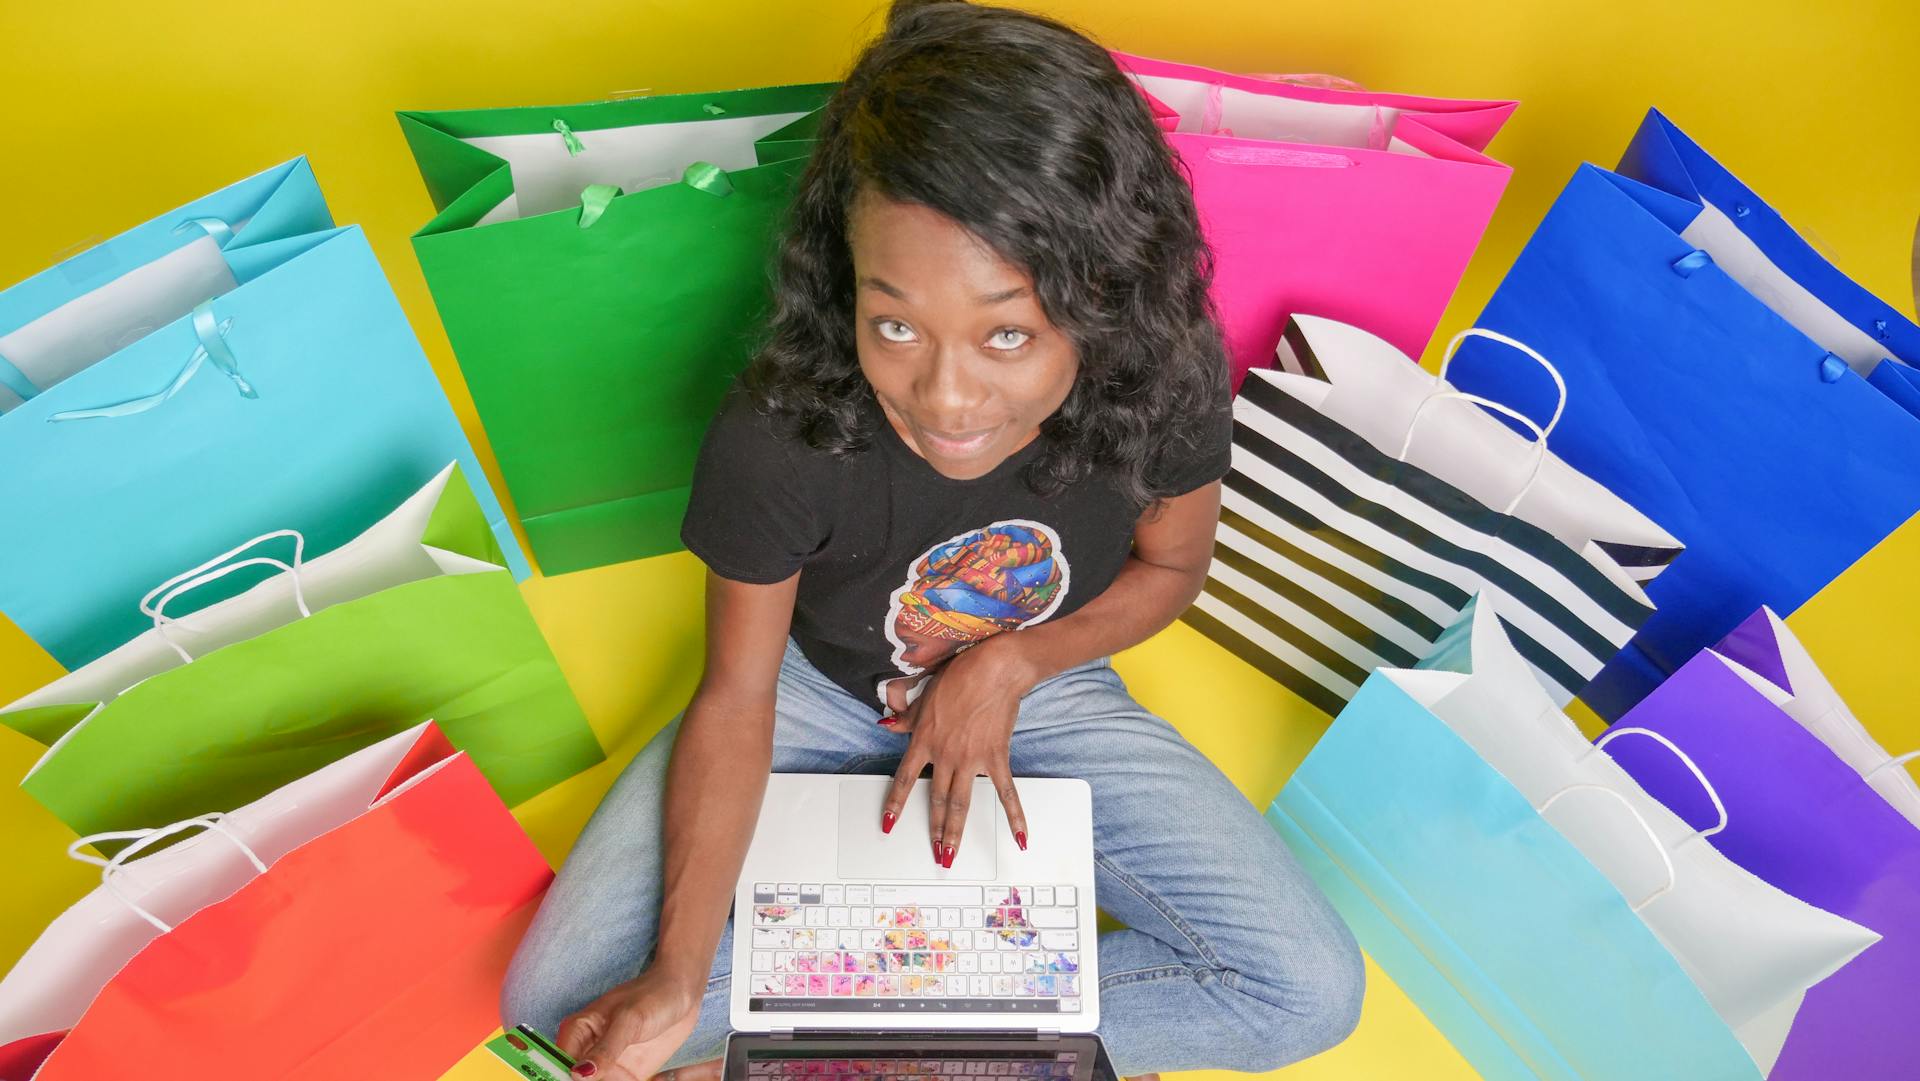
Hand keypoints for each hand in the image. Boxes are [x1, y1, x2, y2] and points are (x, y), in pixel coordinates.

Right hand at [555, 966, 701, 1079]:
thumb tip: (577, 1074)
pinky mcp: (625, 1074)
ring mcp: (605, 1065)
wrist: (683, 993)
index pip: (558, 1064)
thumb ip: (605, 1049)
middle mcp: (586, 1051)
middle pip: (574, 1079)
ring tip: (626, 1076)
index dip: (562, 1078)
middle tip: (613, 1077)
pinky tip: (640, 1079)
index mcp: (576, 1031)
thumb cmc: (653, 994)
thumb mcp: (629, 1020)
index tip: (588, 1078)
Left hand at [879, 638, 1032, 866]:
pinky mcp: (996, 757)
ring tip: (951, 855)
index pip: (905, 779)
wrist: (993, 670)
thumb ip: (906, 718)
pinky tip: (1019, 837)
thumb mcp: (924, 696)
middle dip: (934, 830)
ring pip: (961, 803)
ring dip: (955, 832)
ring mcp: (971, 759)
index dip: (896, 804)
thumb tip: (887, 724)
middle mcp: (945, 755)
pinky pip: (1005, 792)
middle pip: (937, 800)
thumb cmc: (960, 676)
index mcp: (924, 740)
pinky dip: (1015, 815)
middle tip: (933, 853)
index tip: (888, 824)